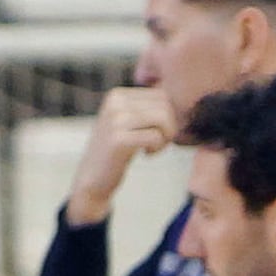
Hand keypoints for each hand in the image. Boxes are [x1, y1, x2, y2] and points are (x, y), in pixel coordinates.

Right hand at [66, 85, 177, 225]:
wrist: (90, 182)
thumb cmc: (116, 153)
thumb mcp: (128, 123)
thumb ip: (148, 108)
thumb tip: (184, 96)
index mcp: (117, 95)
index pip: (161, 94)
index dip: (170, 115)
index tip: (159, 133)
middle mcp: (114, 103)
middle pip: (165, 104)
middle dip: (170, 126)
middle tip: (159, 143)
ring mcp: (115, 120)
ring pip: (163, 118)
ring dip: (166, 136)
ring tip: (155, 148)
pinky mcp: (118, 139)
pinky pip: (156, 136)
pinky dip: (158, 148)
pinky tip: (147, 155)